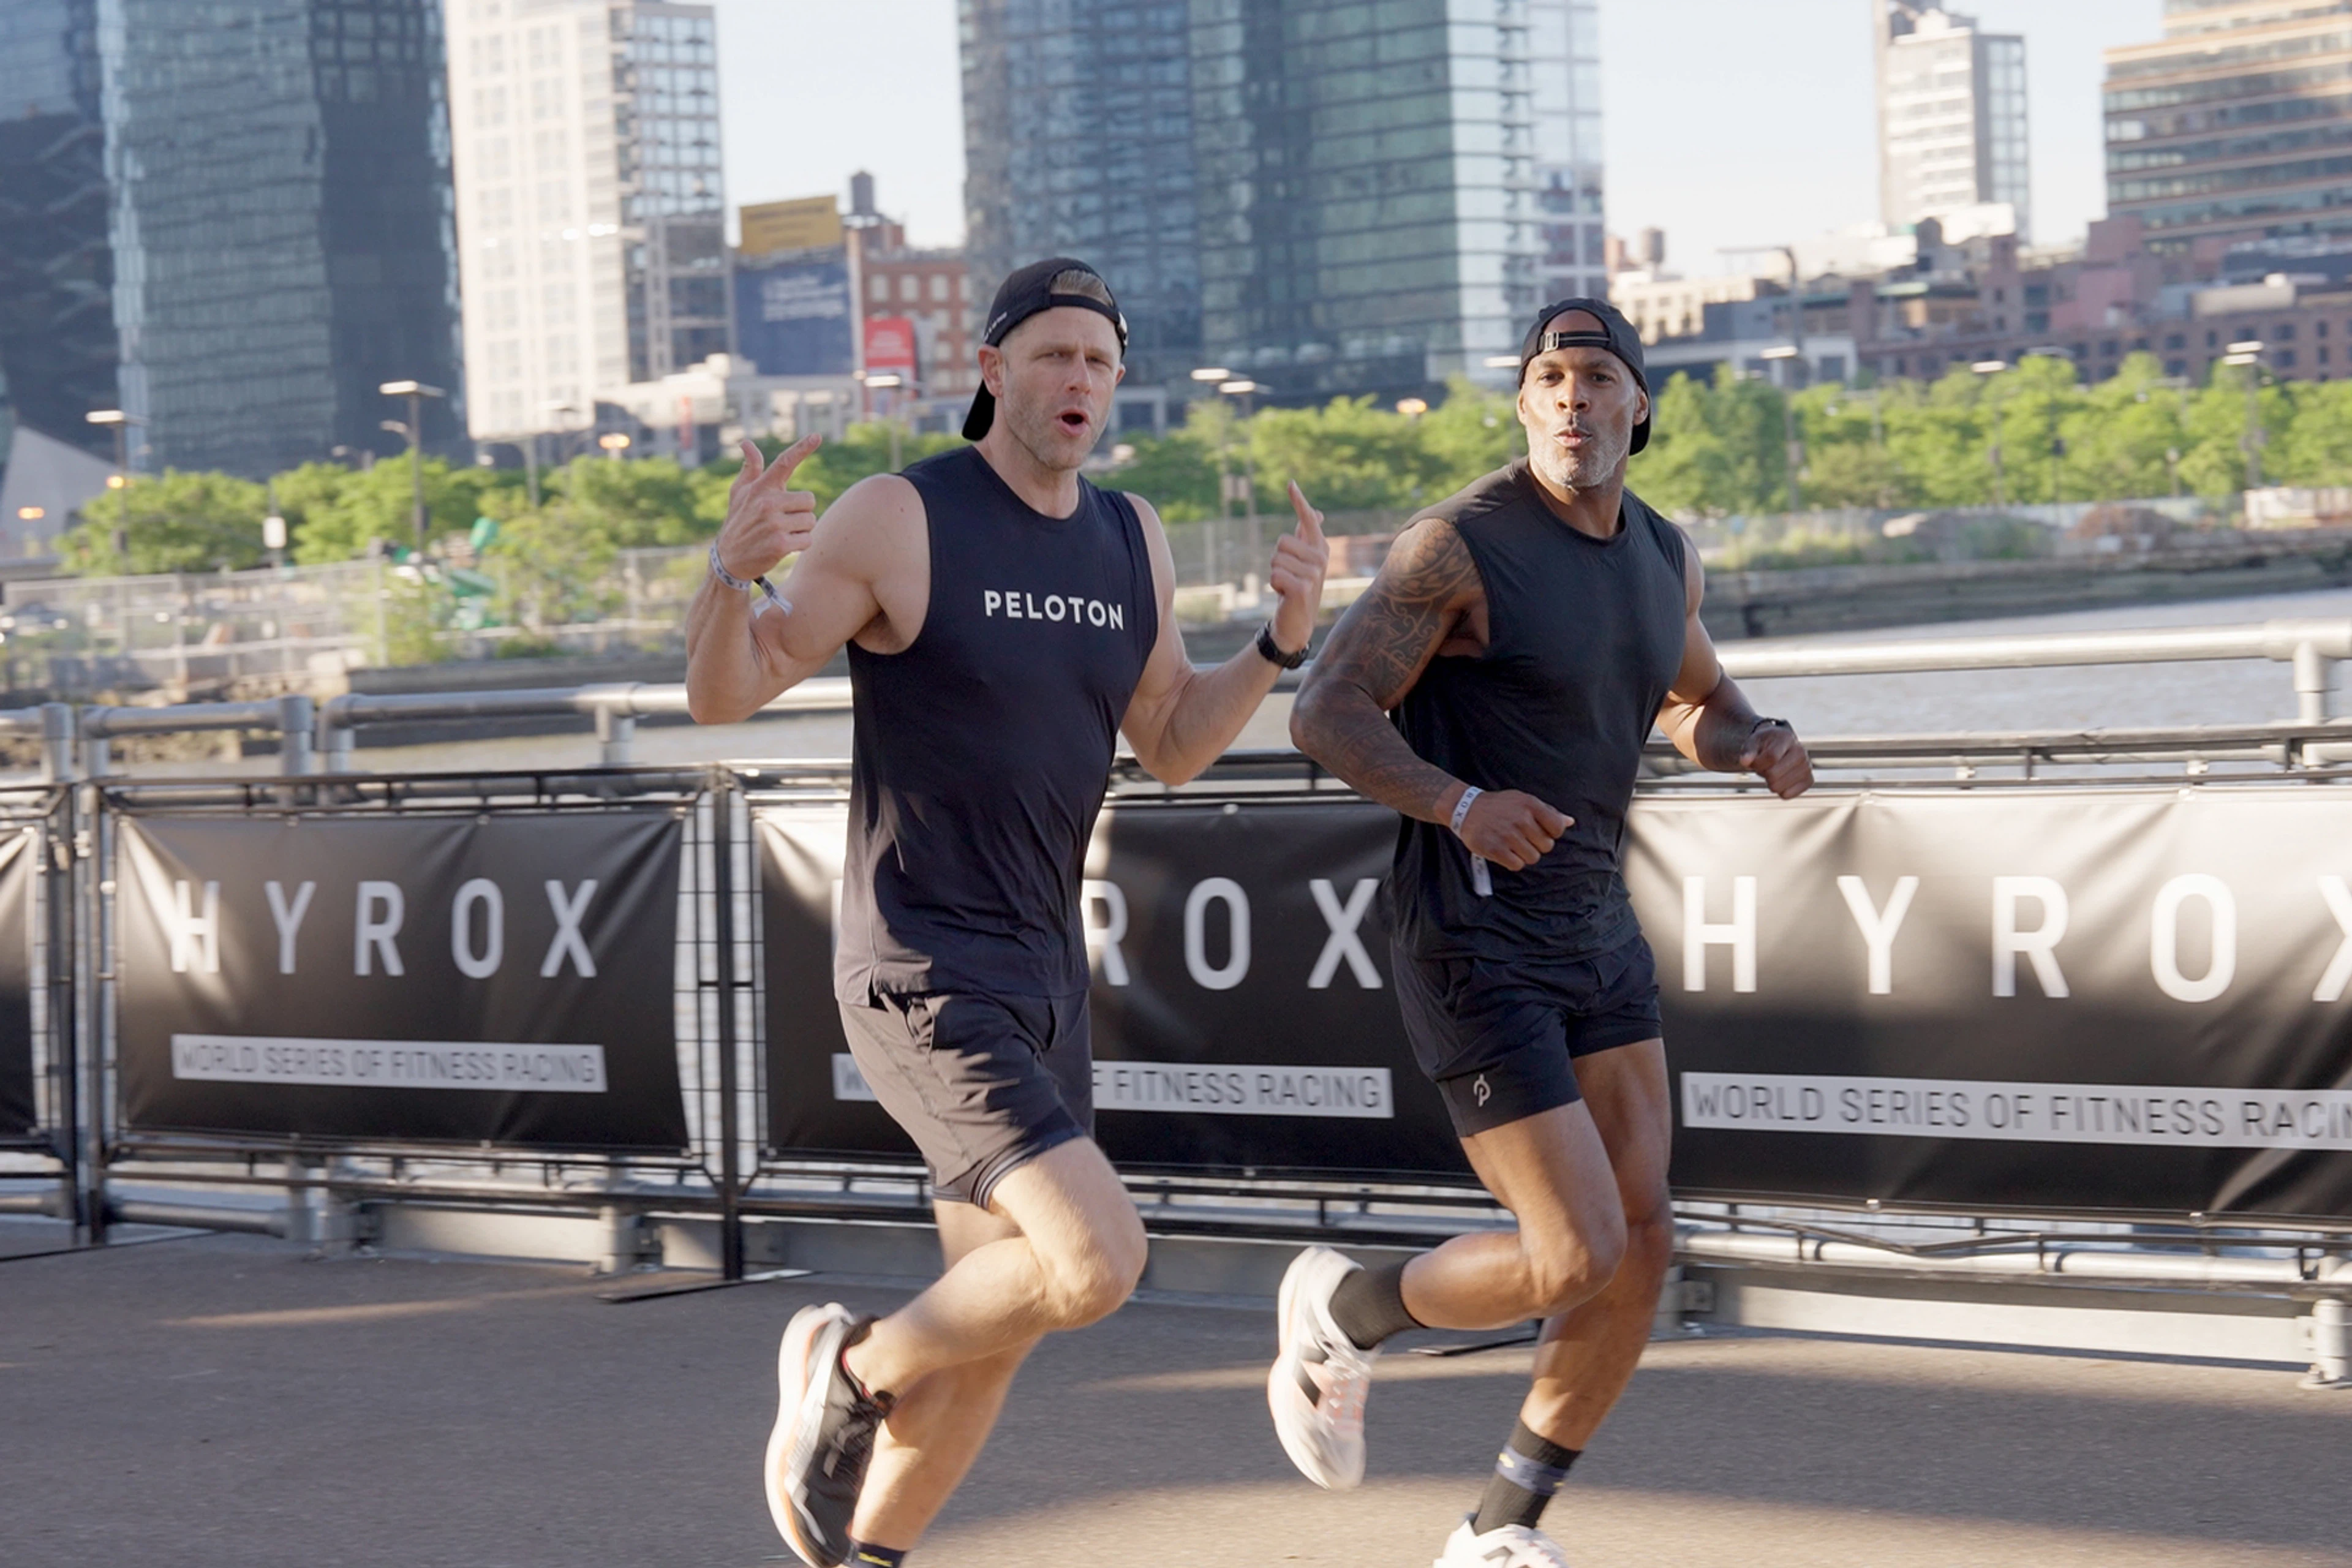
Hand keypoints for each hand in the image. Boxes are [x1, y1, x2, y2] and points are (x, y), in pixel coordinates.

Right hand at [715, 434, 820, 581]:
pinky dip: (800, 545)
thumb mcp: (739, 494)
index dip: (802, 448)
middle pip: (809, 500)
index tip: (817, 435)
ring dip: (801, 529)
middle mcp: (767, 503)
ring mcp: (773, 524)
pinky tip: (783, 546)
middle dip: (801, 512)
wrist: (729, 560)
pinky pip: (807, 539)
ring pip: (810, 521)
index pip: (784, 462)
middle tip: (783, 520)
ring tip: (781, 533)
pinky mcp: (780, 544)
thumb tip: (746, 443)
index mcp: (760, 488)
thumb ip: (750, 469)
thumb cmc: (739, 522)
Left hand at [1268, 480, 1329, 656]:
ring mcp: (1315, 573)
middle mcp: (1321, 558)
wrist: (1297, 622)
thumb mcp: (1303, 560)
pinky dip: (1274, 585)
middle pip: (1281, 542)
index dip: (1299, 501)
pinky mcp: (1304, 587)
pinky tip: (1285, 595)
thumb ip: (1308, 536)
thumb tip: (1317, 512)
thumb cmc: (1297, 587)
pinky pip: (1275, 574)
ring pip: (1276, 559)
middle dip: (1277, 560)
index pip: (1308, 520)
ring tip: (1287, 586)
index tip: (1290, 483)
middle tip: (1288, 576)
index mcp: (1320, 547)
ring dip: (1275, 574)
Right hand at [1456, 788, 1573, 871]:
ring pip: (1533, 858)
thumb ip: (1547, 812)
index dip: (1551, 833)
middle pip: (1546, 846)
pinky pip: (1517, 865)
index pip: (1557, 828)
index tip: (1540, 831)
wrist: (1466, 809)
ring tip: (1513, 845)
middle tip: (1523, 838)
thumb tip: (1569, 822)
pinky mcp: (1496, 849)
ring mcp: (1508, 835)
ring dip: (1524, 855)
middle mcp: (1521, 819)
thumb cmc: (1499, 806)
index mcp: (1530, 805)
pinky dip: (1512, 861)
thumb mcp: (1523, 801)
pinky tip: (1504, 851)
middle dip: (1537, 845)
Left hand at [1741, 722, 1812, 798]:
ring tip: (1773, 770)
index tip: (1753, 762)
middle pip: (1773, 775)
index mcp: (1786, 738)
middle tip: (1764, 766)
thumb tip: (1744, 762)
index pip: (1771, 757)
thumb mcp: (1752, 743)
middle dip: (1762, 773)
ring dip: (1770, 782)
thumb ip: (1747, 751)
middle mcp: (1800, 751)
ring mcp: (1807, 766)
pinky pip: (1786, 795)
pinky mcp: (1809, 780)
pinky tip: (1781, 778)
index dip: (1757, 763)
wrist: (1780, 746)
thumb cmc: (1764, 745)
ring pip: (1778, 788)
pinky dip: (1779, 790)